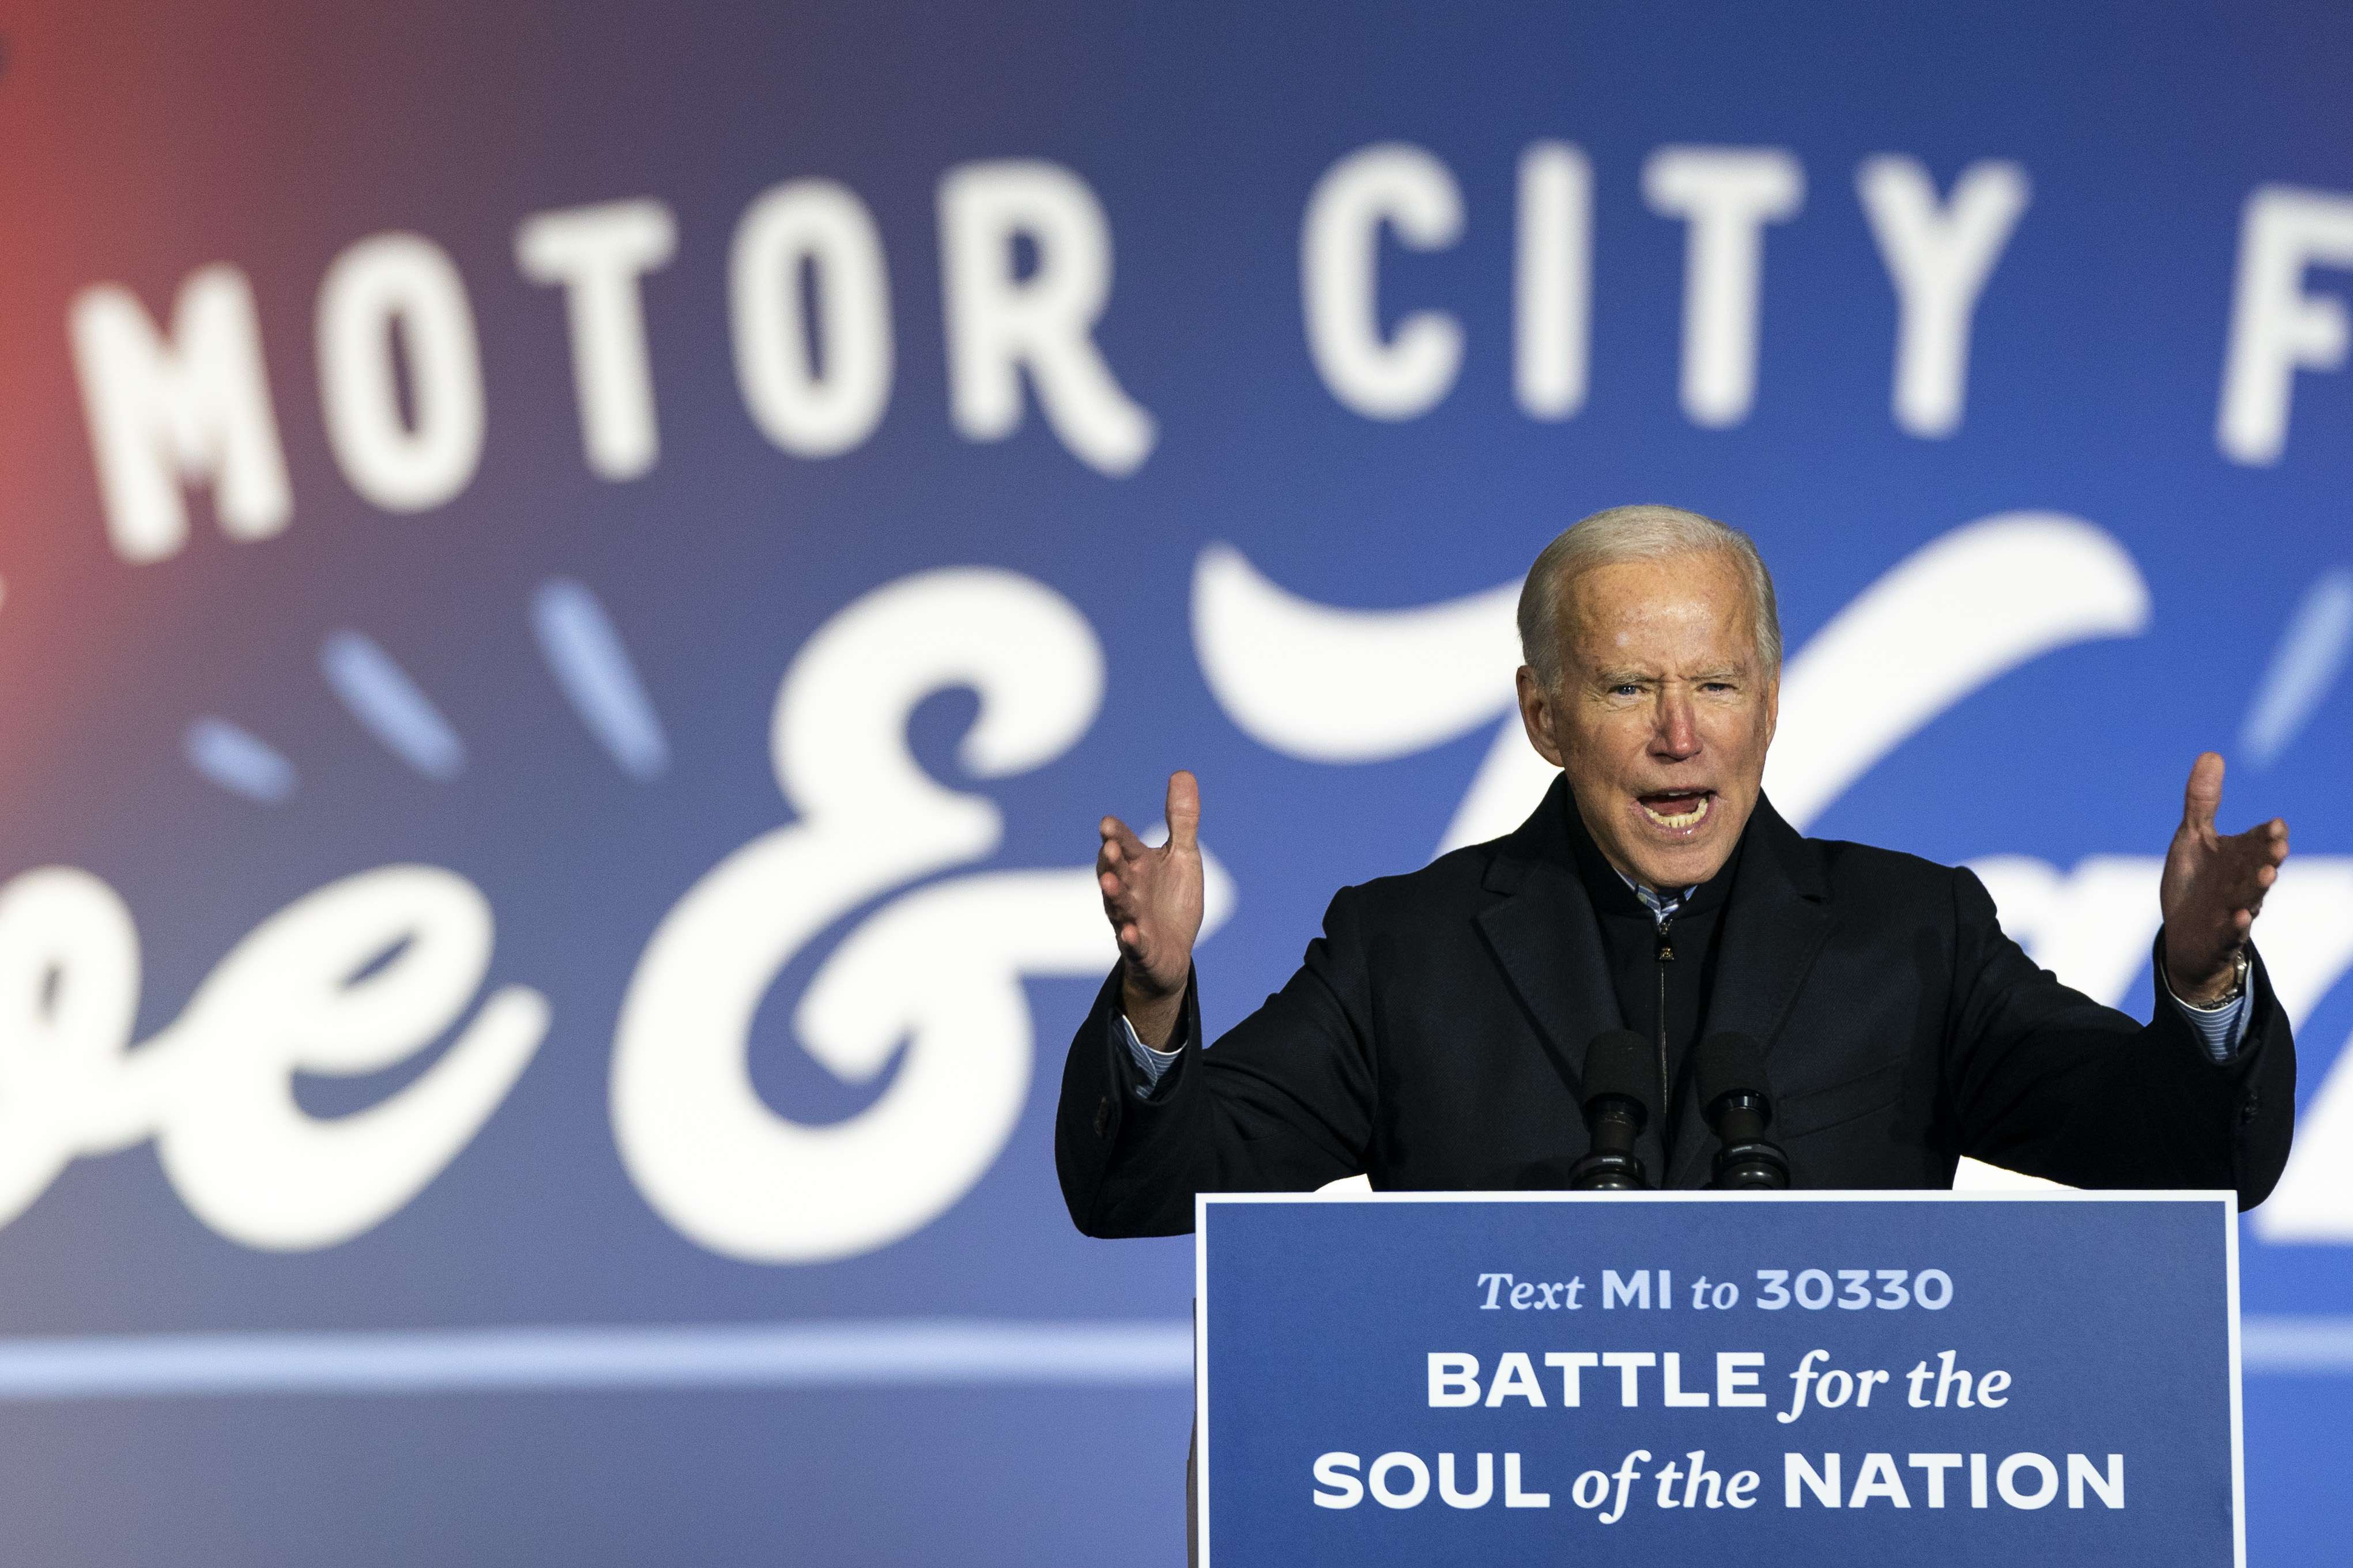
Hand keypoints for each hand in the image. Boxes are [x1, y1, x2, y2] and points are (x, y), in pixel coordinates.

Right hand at [1098, 771, 1203, 1046]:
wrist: (1170, 953)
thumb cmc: (1172, 900)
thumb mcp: (1183, 857)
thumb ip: (1182, 820)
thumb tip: (1183, 772)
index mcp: (1138, 866)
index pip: (1125, 846)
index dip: (1117, 836)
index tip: (1108, 823)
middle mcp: (1129, 891)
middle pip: (1117, 873)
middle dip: (1112, 861)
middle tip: (1109, 847)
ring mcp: (1132, 921)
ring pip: (1120, 907)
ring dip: (1114, 895)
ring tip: (1109, 883)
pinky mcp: (1142, 949)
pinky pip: (1136, 945)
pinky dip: (1133, 939)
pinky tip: (1133, 934)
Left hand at [2160, 752, 2287, 1003]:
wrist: (2187, 934)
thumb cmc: (2195, 882)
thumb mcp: (2193, 838)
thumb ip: (2203, 801)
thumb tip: (2211, 753)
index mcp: (2240, 856)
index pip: (2259, 841)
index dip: (2267, 834)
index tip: (2276, 825)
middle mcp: (2243, 882)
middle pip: (2260, 867)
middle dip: (2269, 857)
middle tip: (2278, 847)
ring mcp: (2234, 909)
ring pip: (2251, 897)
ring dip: (2258, 886)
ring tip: (2268, 875)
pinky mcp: (2221, 935)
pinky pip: (2231, 931)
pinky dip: (2237, 924)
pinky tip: (2242, 916)